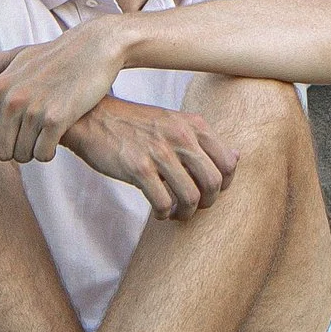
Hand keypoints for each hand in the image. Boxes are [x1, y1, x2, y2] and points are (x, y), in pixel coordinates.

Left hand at [0, 25, 131, 171]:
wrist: (96, 47)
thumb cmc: (55, 54)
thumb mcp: (18, 56)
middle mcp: (12, 99)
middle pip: (0, 152)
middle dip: (12, 151)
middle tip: (25, 139)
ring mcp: (35, 109)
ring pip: (22, 156)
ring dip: (32, 151)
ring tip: (41, 135)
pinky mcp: (58, 119)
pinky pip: (43, 155)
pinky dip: (48, 152)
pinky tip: (55, 138)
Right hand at [59, 95, 242, 220]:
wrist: (93, 118)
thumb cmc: (136, 125)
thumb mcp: (175, 122)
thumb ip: (204, 140)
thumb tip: (237, 158)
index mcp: (193, 125)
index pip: (229, 163)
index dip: (223, 185)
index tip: (208, 191)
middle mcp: (181, 136)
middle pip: (214, 183)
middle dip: (207, 203)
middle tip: (193, 206)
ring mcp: (159, 152)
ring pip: (191, 197)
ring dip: (185, 213)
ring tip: (175, 213)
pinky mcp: (137, 167)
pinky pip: (163, 202)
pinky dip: (163, 213)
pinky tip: (158, 210)